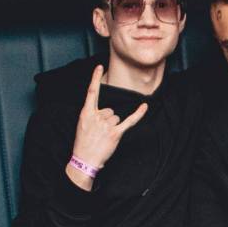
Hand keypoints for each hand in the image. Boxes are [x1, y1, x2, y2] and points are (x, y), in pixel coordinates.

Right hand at [67, 65, 147, 188]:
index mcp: (86, 113)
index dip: (95, 78)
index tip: (99, 66)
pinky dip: (138, 114)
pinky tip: (144, 107)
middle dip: (107, 121)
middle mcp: (97, 117)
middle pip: (110, 110)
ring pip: (116, 118)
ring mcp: (106, 125)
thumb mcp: (82, 126)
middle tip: (100, 133)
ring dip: (113, 127)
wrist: (85, 160)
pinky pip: (129, 121)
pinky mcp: (116, 134)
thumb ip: (92, 115)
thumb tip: (104, 112)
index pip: (91, 92)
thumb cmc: (83, 143)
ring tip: (104, 137)